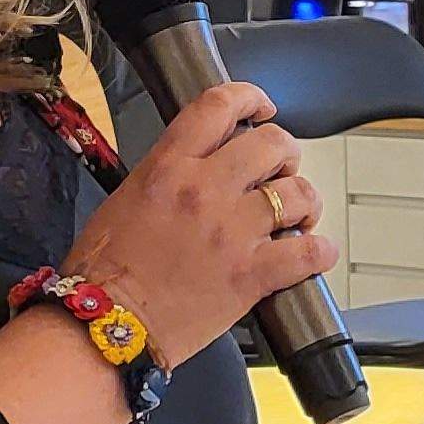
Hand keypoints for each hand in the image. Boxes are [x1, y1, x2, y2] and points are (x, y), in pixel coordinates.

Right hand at [62, 82, 329, 366]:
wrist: (104, 326)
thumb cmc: (104, 271)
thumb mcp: (126, 198)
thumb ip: (167, 173)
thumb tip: (200, 166)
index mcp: (169, 167)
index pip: (219, 106)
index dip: (249, 97)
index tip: (261, 107)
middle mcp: (204, 190)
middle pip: (272, 143)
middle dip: (285, 154)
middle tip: (280, 171)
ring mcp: (232, 232)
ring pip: (297, 193)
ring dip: (304, 201)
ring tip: (298, 214)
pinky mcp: (251, 273)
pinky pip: (308, 251)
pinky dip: (319, 250)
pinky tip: (314, 251)